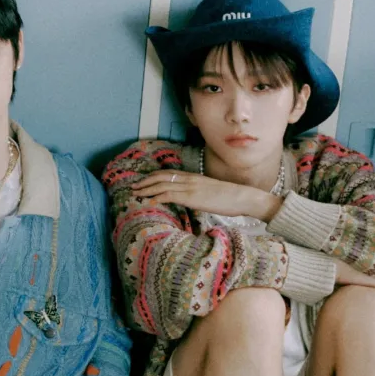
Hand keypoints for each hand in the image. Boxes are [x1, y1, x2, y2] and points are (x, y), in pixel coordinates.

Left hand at [130, 170, 277, 220]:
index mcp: (192, 176)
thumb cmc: (229, 197)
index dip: (152, 176)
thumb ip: (197, 192)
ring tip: (136, 194)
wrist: (241, 197)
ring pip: (161, 185)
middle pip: (160, 177)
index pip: (167, 173)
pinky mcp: (191, 197)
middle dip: (145, 181)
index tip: (142, 181)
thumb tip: (190, 198)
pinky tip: (149, 202)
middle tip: (133, 187)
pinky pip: (169, 195)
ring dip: (146, 189)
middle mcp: (188, 179)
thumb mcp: (209, 191)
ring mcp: (189, 187)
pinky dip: (156, 197)